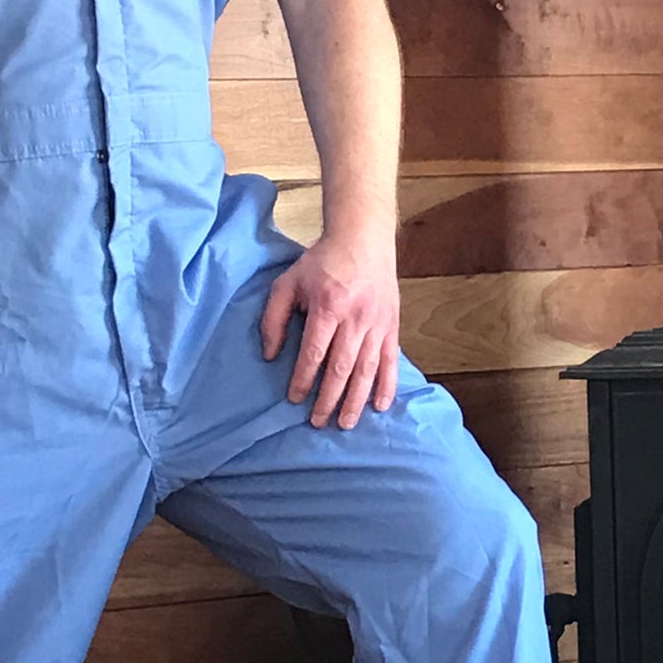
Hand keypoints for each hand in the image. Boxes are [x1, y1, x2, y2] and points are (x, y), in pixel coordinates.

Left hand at [259, 228, 399, 429]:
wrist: (364, 238)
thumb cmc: (322, 262)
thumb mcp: (288, 282)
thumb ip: (274, 317)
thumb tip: (270, 355)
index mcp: (327, 306)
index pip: (314, 352)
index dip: (304, 379)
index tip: (295, 399)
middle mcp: (355, 317)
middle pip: (341, 367)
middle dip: (329, 399)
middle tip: (318, 422)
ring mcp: (377, 322)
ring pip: (367, 369)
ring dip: (356, 400)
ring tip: (346, 423)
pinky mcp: (392, 325)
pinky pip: (390, 360)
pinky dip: (387, 385)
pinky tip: (380, 406)